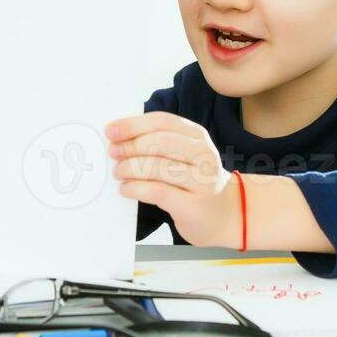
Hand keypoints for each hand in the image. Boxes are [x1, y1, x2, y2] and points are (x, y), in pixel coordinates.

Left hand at [105, 112, 240, 247]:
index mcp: (198, 136)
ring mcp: (202, 181)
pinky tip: (126, 189)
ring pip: (157, 167)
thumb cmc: (195, 182)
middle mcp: (204, 155)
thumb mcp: (184, 155)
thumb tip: (119, 137)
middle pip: (159, 142)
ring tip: (118, 172)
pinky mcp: (194, 205)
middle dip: (130, 146)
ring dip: (130, 168)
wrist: (225, 214)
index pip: (162, 121)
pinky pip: (158, 192)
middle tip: (113, 153)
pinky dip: (136, 189)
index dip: (133, 124)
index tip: (111, 130)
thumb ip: (157, 143)